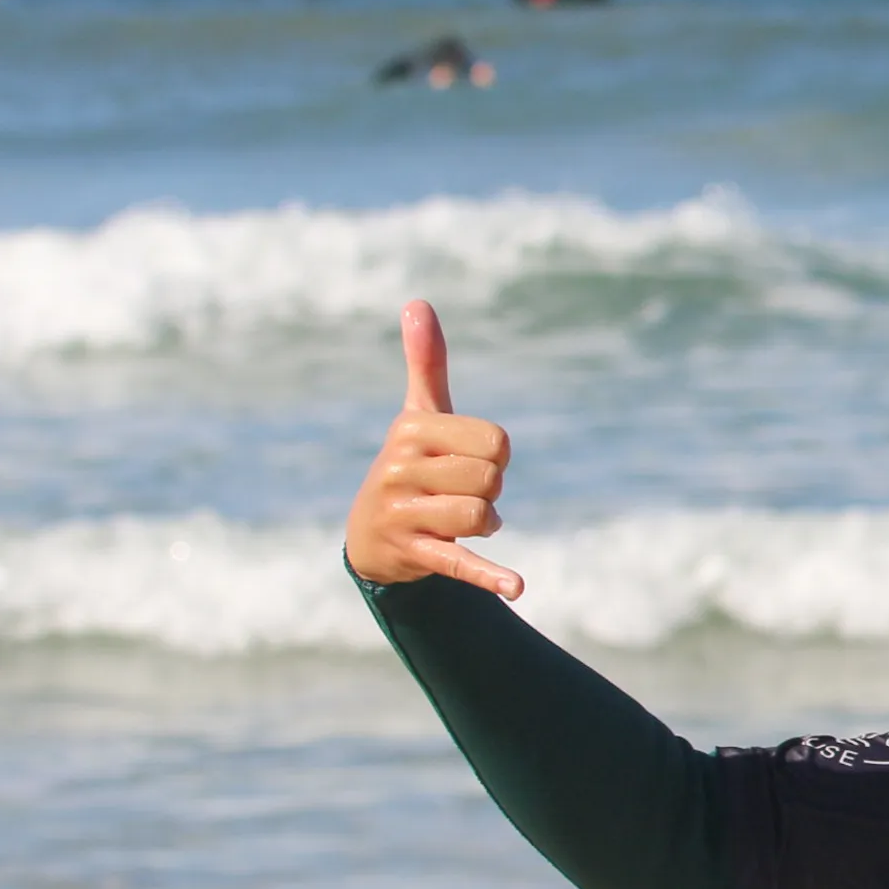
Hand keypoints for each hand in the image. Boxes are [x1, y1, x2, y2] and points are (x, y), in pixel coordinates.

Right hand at [345, 300, 520, 594]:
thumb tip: (417, 302)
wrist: (371, 536)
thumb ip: (425, 362)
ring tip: (457, 523)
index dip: (496, 457)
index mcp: (411, 430)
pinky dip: (489, 575)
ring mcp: (403, 514)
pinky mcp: (413, 553)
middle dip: (489, 490)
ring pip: (482, 516)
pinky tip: (517, 586)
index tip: (467, 461)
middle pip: (491, 479)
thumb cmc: (411, 466)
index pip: (497, 442)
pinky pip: (460, 561)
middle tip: (458, 493)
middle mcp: (400, 469)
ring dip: (485, 525)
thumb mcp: (418, 415)